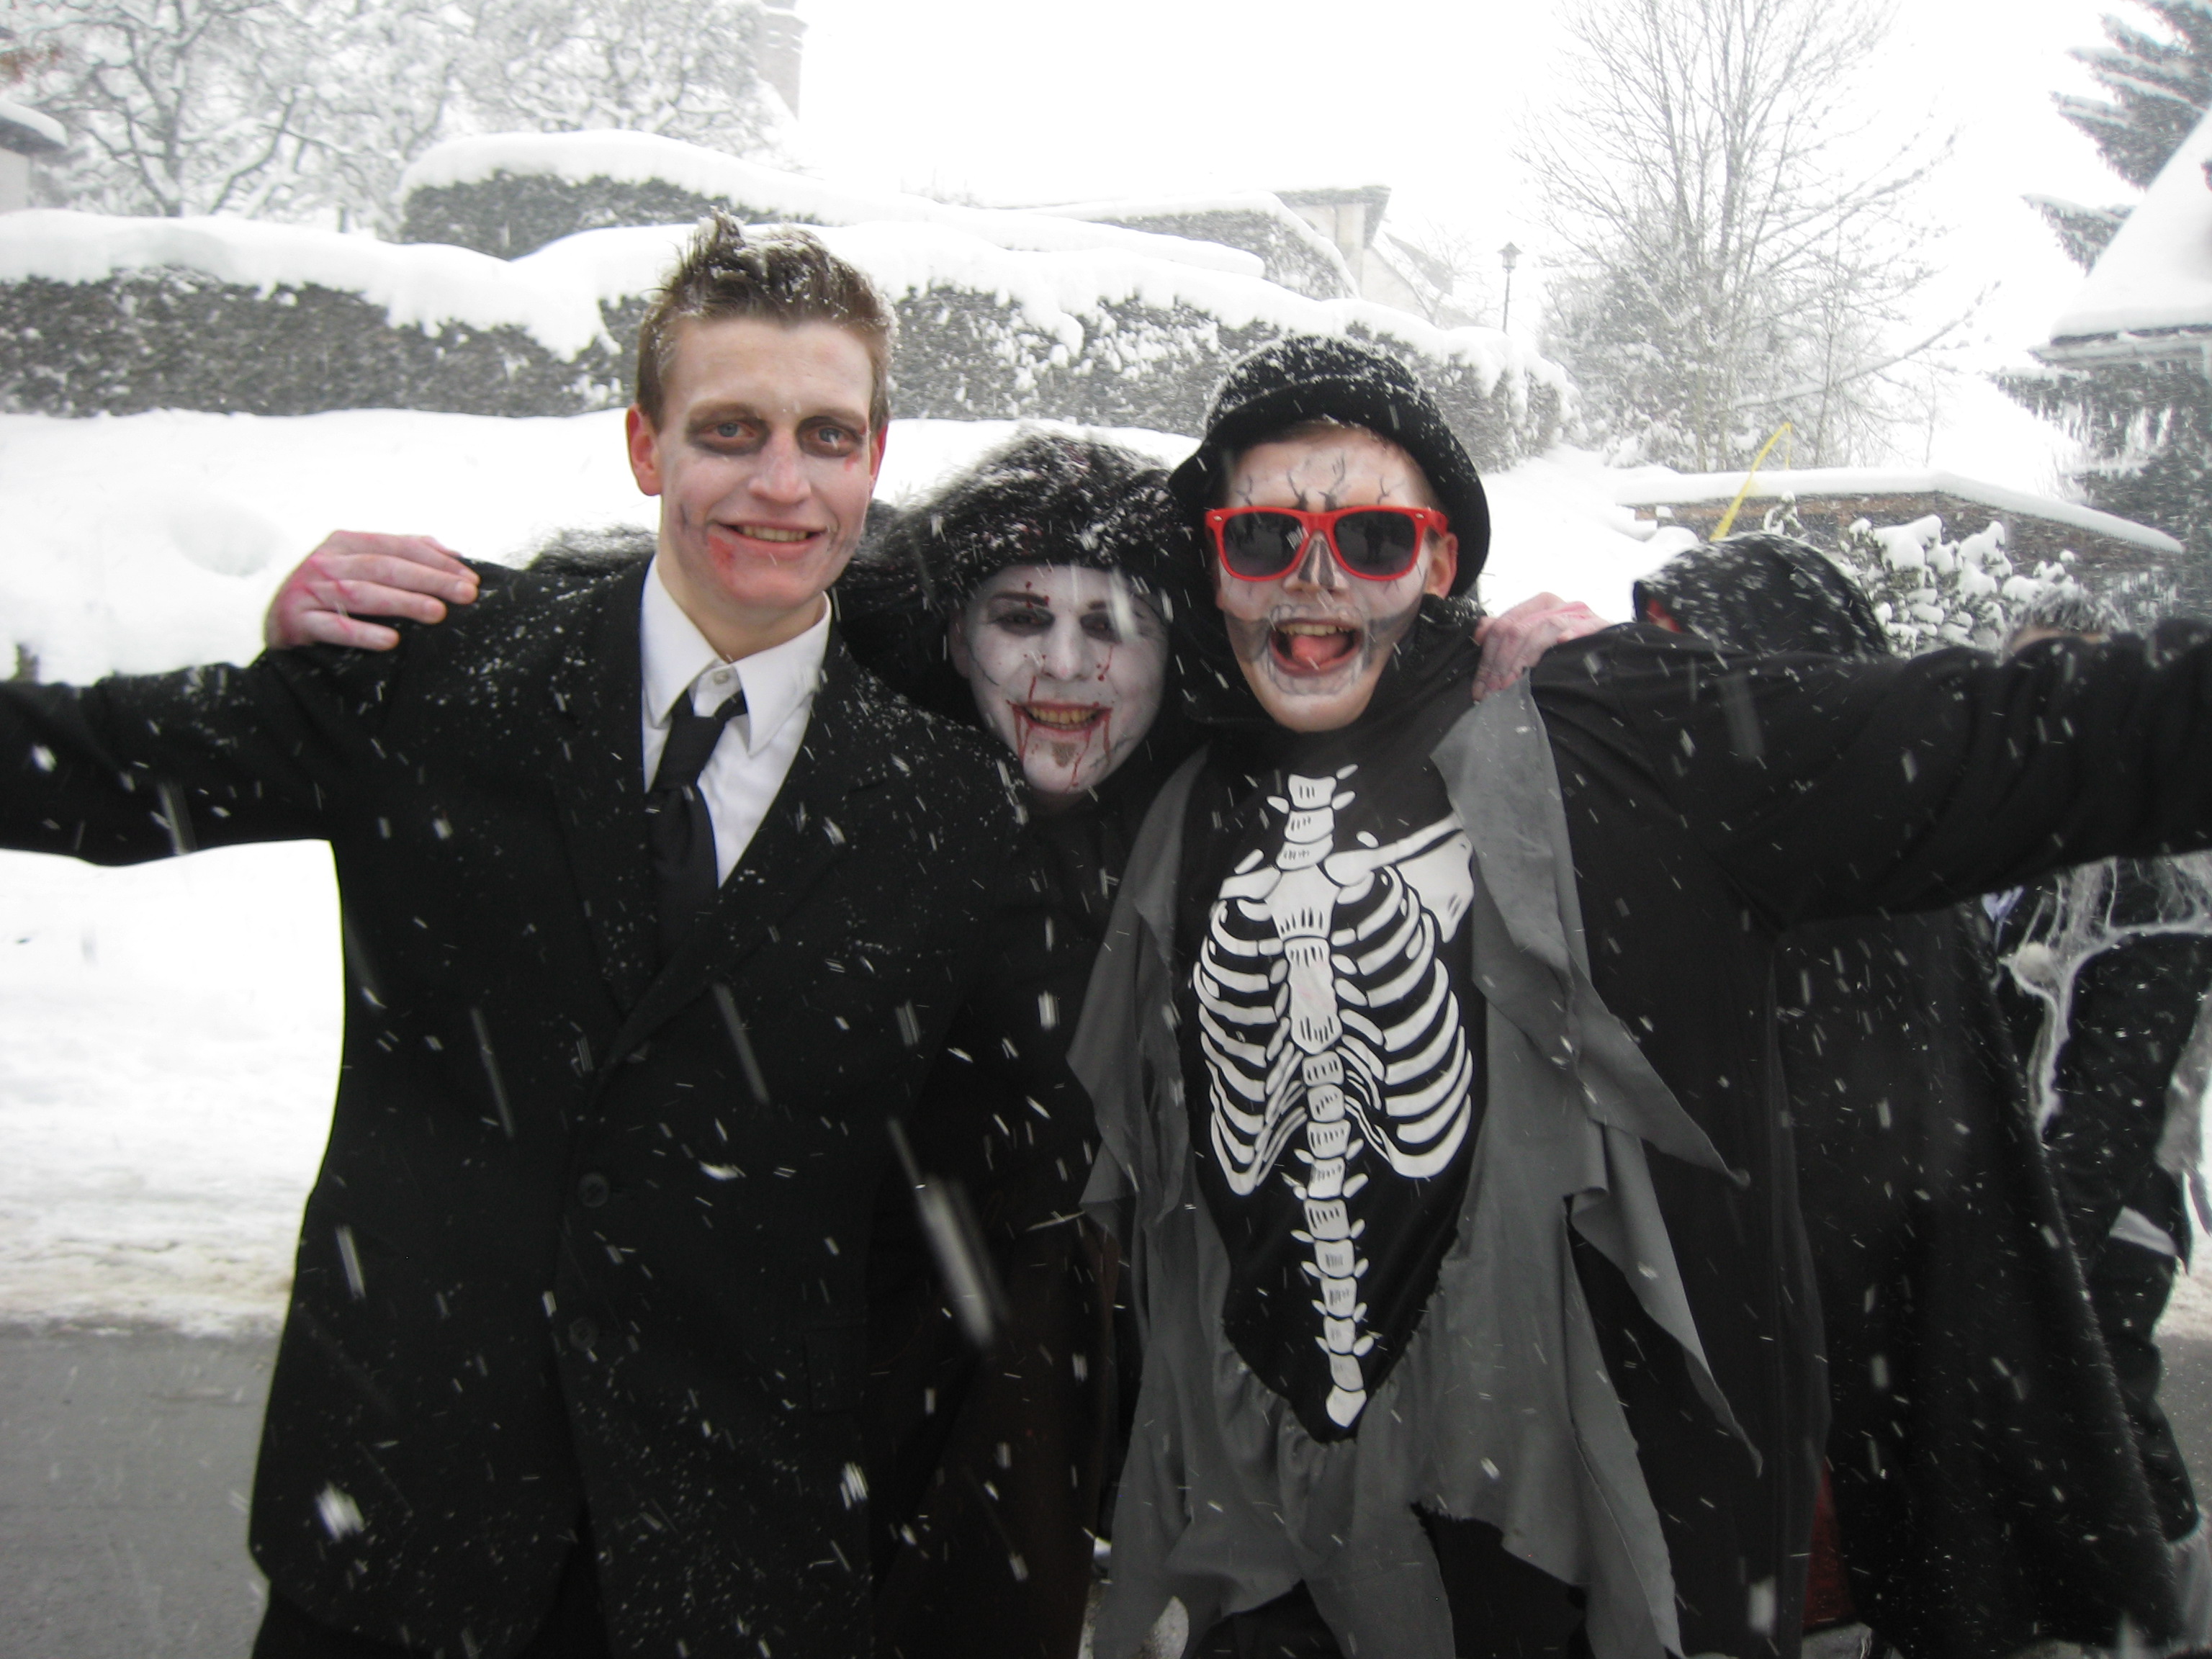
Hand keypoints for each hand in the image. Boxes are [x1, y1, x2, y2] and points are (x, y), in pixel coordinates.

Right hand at [264, 532, 478, 649]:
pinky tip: (392, 641)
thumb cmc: (327, 596)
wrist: (276, 624)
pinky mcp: (296, 621)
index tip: (469, 577)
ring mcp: (308, 591)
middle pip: (384, 567)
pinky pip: (333, 627)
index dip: (435, 559)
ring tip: (437, 613)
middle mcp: (325, 562)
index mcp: (344, 544)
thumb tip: (450, 552)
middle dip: (429, 579)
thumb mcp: (357, 566)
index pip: (396, 546)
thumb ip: (398, 553)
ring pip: (361, 593)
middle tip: (465, 594)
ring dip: (402, 602)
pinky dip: (363, 633)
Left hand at [1471, 592, 1610, 699]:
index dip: (1487, 658)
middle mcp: (1556, 605)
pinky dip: (1571, 634)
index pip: (1503, 627)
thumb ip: (1506, 632)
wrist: (1610, 647)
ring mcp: (1578, 613)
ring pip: (1541, 630)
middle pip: (1518, 630)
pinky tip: (1561, 644)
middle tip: (1494, 692)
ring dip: (1524, 660)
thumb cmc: (1568, 645)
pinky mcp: (1599, 624)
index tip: (1481, 687)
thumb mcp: (1534, 636)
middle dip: (1501, 664)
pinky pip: (1582, 626)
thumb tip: (1478, 629)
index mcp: (1538, 605)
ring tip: (1513, 683)